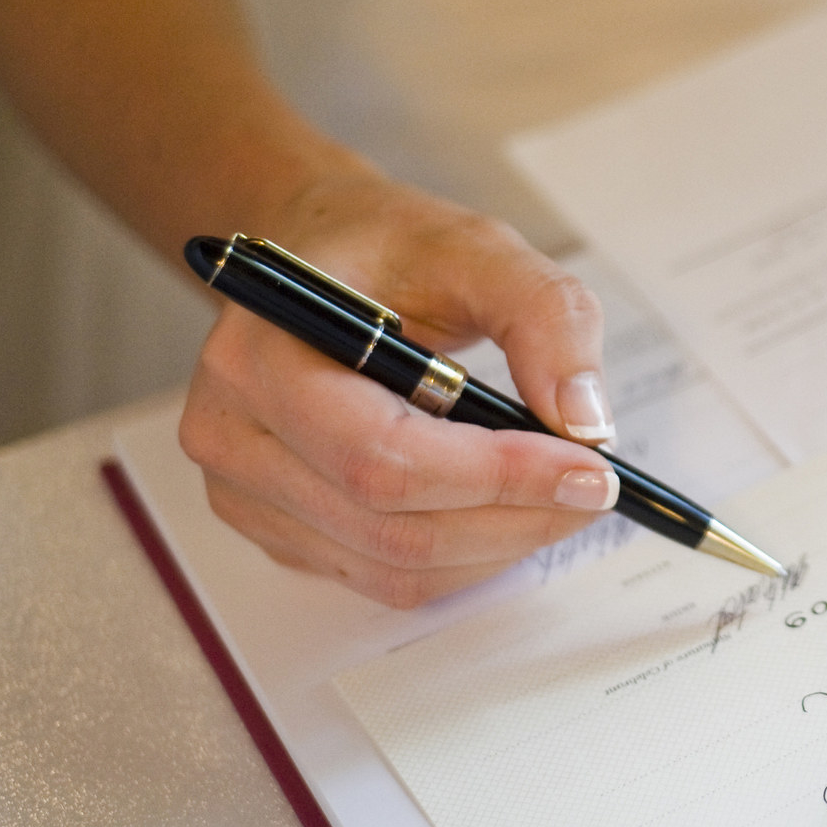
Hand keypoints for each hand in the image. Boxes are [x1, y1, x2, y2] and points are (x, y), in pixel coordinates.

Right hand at [178, 172, 620, 606]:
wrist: (326, 255)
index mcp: (261, 356)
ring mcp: (244, 493)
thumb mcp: (481, 249)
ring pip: (392, 566)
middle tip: (594, 489)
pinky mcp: (276, 528)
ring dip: (496, 545)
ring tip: (558, 494)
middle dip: (513, 517)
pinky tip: (502, 508)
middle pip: (390, 524)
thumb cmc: (392, 250)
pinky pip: (381, 577)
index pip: (382, 456)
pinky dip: (462, 556)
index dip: (497, 476)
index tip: (592, 471)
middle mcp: (231, 433)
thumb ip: (547, 318)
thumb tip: (586, 425)